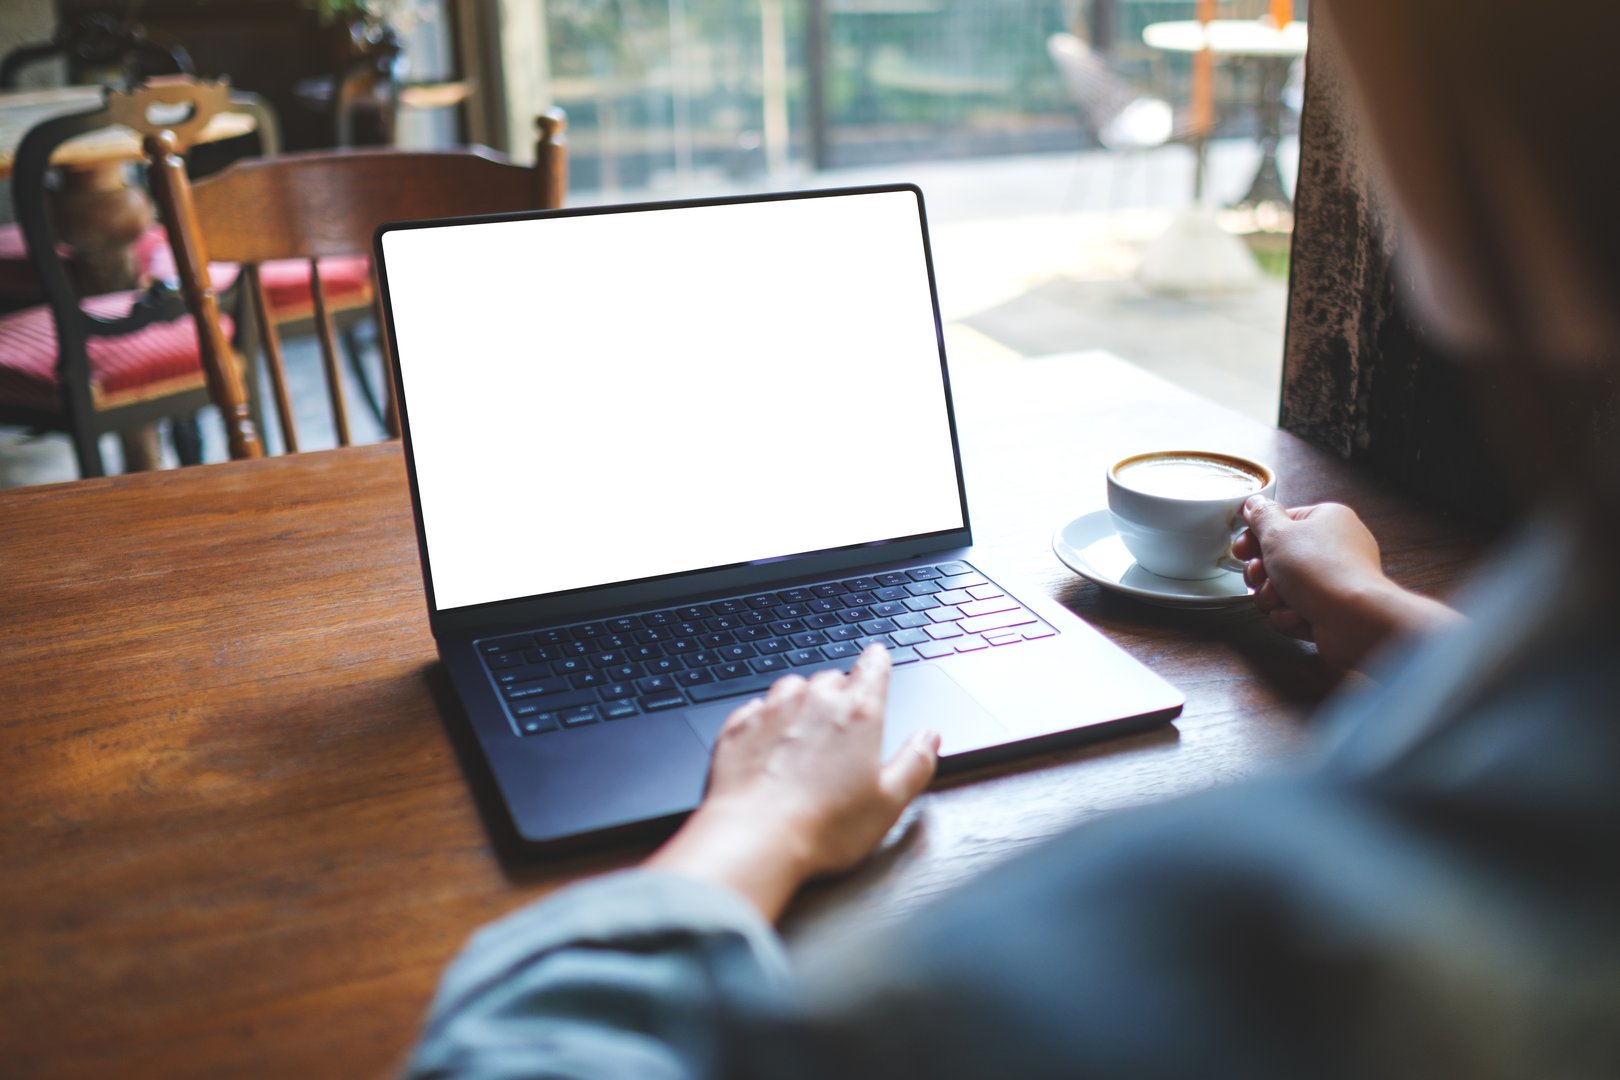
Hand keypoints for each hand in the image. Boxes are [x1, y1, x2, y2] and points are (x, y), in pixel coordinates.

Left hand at [646, 646, 939, 921]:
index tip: (877, 659)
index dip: (877, 662)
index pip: (872, 667)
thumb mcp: (889, 803)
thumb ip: (915, 763)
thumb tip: (929, 738)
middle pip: (831, 679)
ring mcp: (771, 710)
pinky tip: (770, 746)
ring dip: (801, 703)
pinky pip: (756, 708)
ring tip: (805, 736)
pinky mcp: (737, 727)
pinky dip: (766, 720)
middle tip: (843, 727)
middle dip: (840, 694)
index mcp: (858, 713)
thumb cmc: (823, 827)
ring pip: (791, 688)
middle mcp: (813, 701)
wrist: (754, 839)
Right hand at [1233, 496, 1460, 668]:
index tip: (1242, 549)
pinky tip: (1298, 614)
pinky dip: (1289, 614)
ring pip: (1281, 587)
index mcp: (1326, 519)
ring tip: (1281, 598)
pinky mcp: (1328, 609)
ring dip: (1272, 596)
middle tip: (1261, 574)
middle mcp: (1333, 547)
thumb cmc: (1321, 570)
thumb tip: (1255, 503)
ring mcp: (1332, 580)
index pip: (1281, 522)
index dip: (1255, 537)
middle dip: (1262, 573)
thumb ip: (1262, 516)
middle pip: (1277, 558)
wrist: (1352, 618)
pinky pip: (1293, 609)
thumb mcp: (1279, 533)